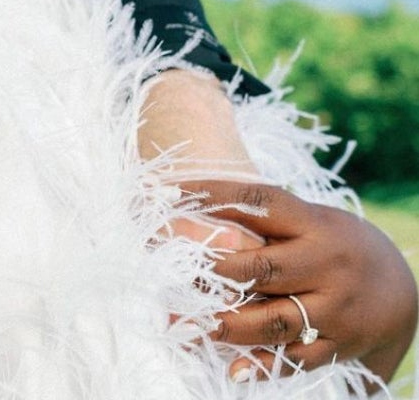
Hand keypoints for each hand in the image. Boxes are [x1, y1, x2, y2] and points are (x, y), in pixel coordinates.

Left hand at [182, 180, 417, 387]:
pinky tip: (234, 368)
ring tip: (186, 323)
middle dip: (211, 270)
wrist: (402, 290)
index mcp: (313, 222)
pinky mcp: (341, 345)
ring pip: (274, 319)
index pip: (257, 200)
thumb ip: (258, 221)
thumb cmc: (333, 245)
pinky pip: (297, 358)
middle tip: (170, 267)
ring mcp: (336, 307)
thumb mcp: (307, 221)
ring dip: (226, 323)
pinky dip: (264, 365)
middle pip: (260, 267)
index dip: (210, 194)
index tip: (165, 192)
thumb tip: (184, 210)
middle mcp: (326, 263)